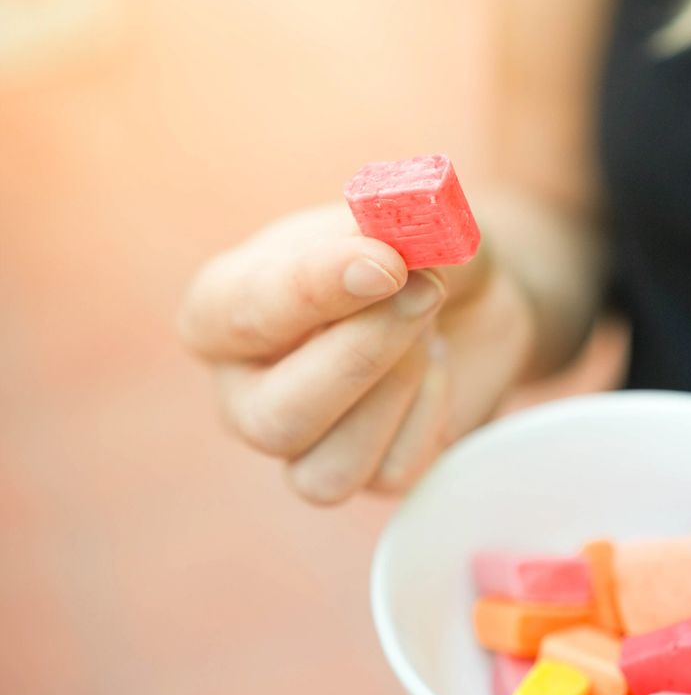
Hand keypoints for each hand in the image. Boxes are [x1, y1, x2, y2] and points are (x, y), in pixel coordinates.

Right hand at [179, 203, 535, 504]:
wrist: (467, 291)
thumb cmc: (408, 248)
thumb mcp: (399, 218)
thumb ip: (386, 231)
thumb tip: (386, 260)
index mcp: (219, 310)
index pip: (239, 314)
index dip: (313, 289)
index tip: (383, 263)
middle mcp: (242, 389)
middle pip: (273, 419)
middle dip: (361, 359)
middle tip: (425, 292)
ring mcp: (295, 442)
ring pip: (325, 471)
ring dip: (398, 389)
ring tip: (429, 326)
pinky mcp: (358, 475)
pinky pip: (388, 476)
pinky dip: (430, 415)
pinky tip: (436, 369)